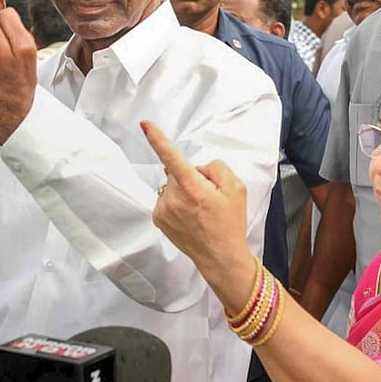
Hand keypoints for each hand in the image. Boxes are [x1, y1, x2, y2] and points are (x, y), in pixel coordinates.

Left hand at [141, 120, 250, 279]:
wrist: (221, 257)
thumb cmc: (230, 222)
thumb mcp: (236, 188)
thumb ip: (216, 168)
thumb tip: (197, 169)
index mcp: (192, 187)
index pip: (172, 157)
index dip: (157, 139)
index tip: (145, 124)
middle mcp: (173, 197)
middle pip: (178, 171)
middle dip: (191, 177)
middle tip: (209, 196)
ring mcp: (163, 209)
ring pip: (172, 185)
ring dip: (184, 191)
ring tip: (201, 210)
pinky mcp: (158, 218)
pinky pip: (167, 198)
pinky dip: (177, 202)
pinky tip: (191, 217)